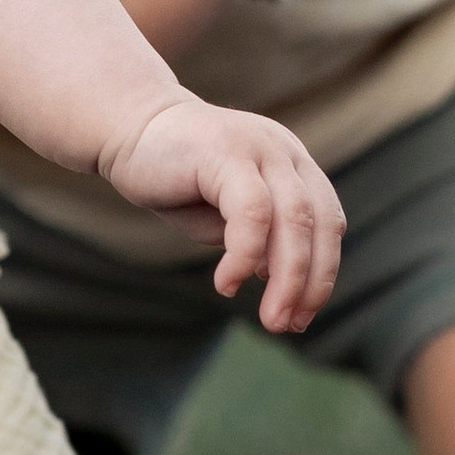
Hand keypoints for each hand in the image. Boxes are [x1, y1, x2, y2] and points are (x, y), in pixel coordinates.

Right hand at [100, 96, 343, 334]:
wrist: (126, 129)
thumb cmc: (176, 178)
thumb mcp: (225, 216)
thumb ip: (259, 240)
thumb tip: (280, 278)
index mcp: (293, 165)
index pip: (327, 223)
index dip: (323, 273)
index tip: (301, 316)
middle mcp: (285, 152)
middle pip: (319, 224)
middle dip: (309, 283)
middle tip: (287, 325)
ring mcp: (259, 147)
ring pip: (294, 220)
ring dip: (287, 278)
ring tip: (269, 317)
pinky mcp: (228, 151)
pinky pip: (253, 212)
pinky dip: (246, 255)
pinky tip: (227, 283)